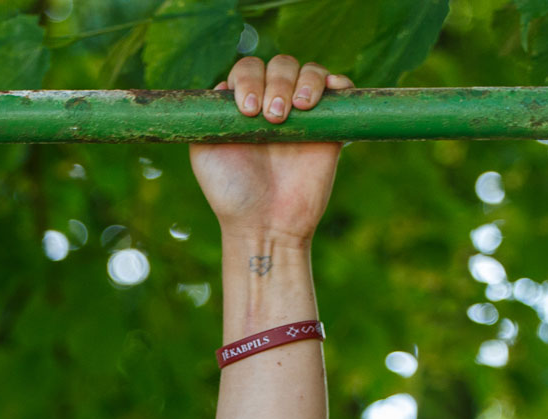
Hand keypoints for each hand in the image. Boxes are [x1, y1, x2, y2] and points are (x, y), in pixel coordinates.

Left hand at [189, 56, 352, 241]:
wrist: (265, 224)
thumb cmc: (232, 193)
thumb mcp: (204, 151)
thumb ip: (207, 116)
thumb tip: (224, 85)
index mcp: (244, 106)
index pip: (248, 69)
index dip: (248, 79)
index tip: (247, 110)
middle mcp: (273, 104)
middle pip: (281, 64)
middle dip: (277, 82)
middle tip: (273, 117)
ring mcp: (304, 114)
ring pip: (310, 71)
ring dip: (305, 81)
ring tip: (298, 109)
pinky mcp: (331, 127)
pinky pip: (342, 89)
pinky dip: (338, 82)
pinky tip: (330, 91)